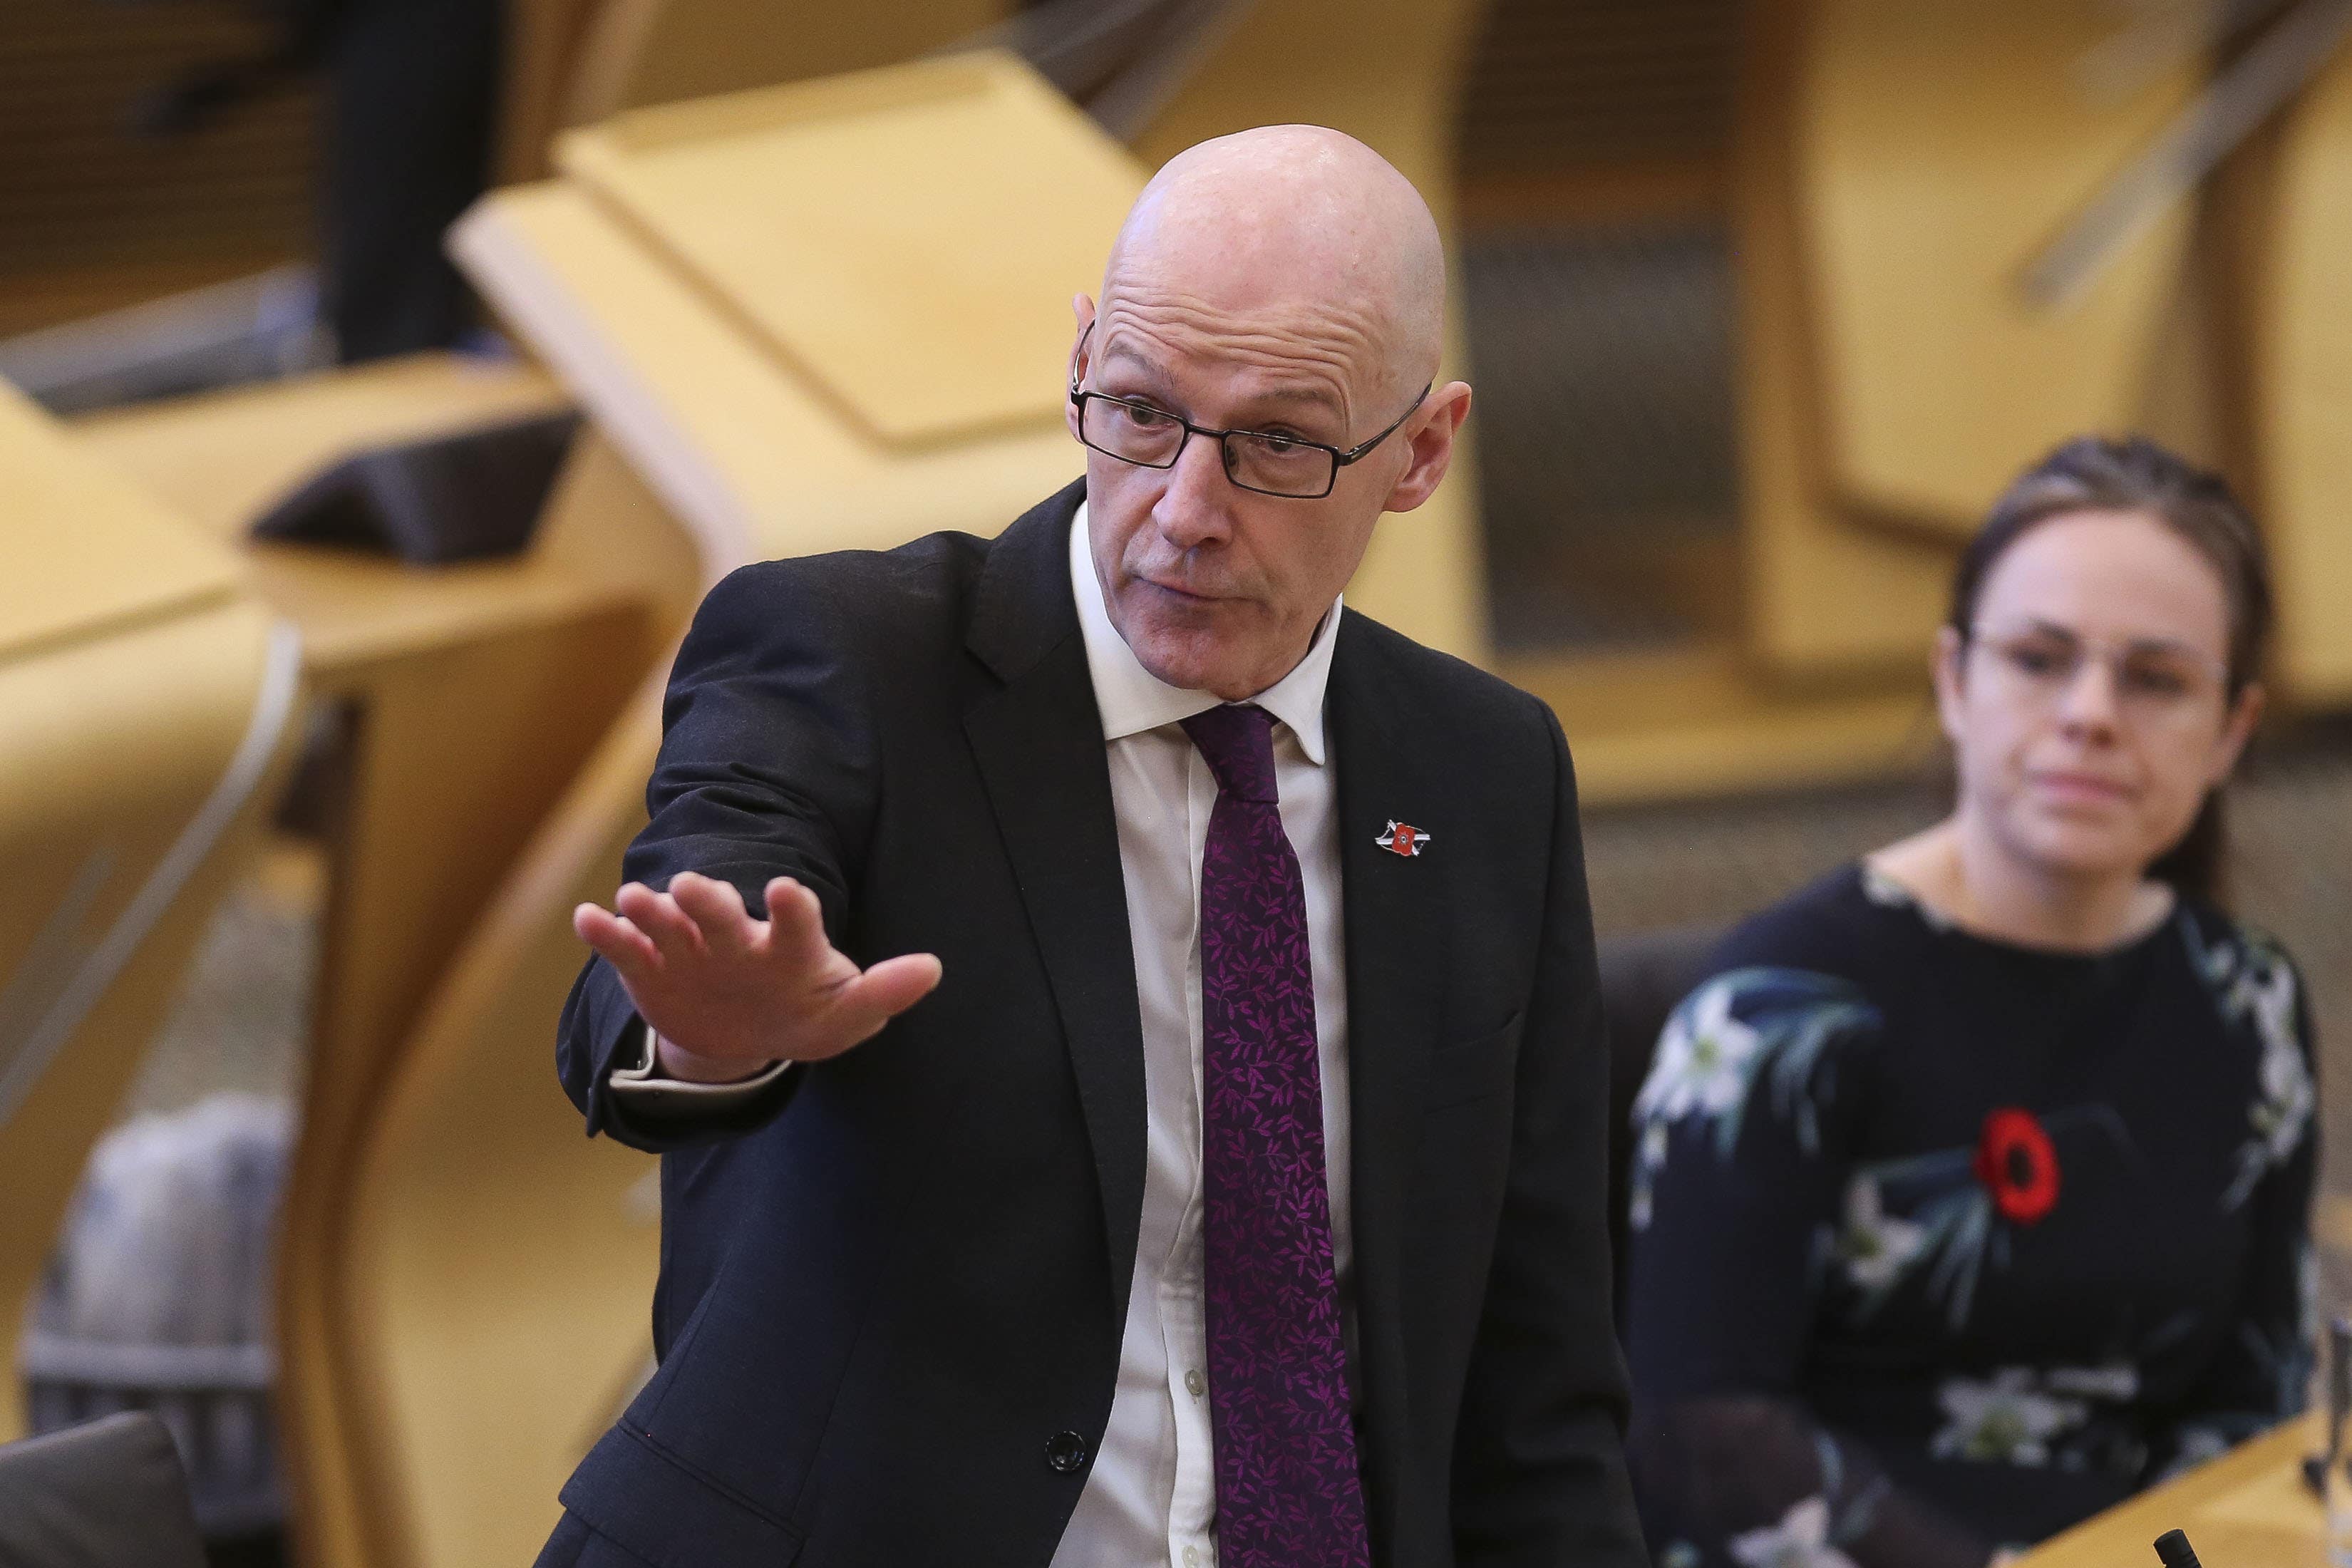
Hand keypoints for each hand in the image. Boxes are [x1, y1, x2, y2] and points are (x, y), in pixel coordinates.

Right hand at [572, 872, 941, 1080]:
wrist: (742, 1035)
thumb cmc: (802, 1014)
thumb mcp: (844, 1016)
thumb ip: (882, 993)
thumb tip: (933, 969)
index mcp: (787, 946)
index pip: (795, 922)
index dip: (793, 908)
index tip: (786, 889)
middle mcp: (736, 937)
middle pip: (721, 916)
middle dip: (708, 901)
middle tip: (694, 886)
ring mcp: (689, 950)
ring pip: (668, 923)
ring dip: (651, 911)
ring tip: (635, 900)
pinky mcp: (649, 968)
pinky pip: (624, 949)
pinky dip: (606, 934)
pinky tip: (588, 920)